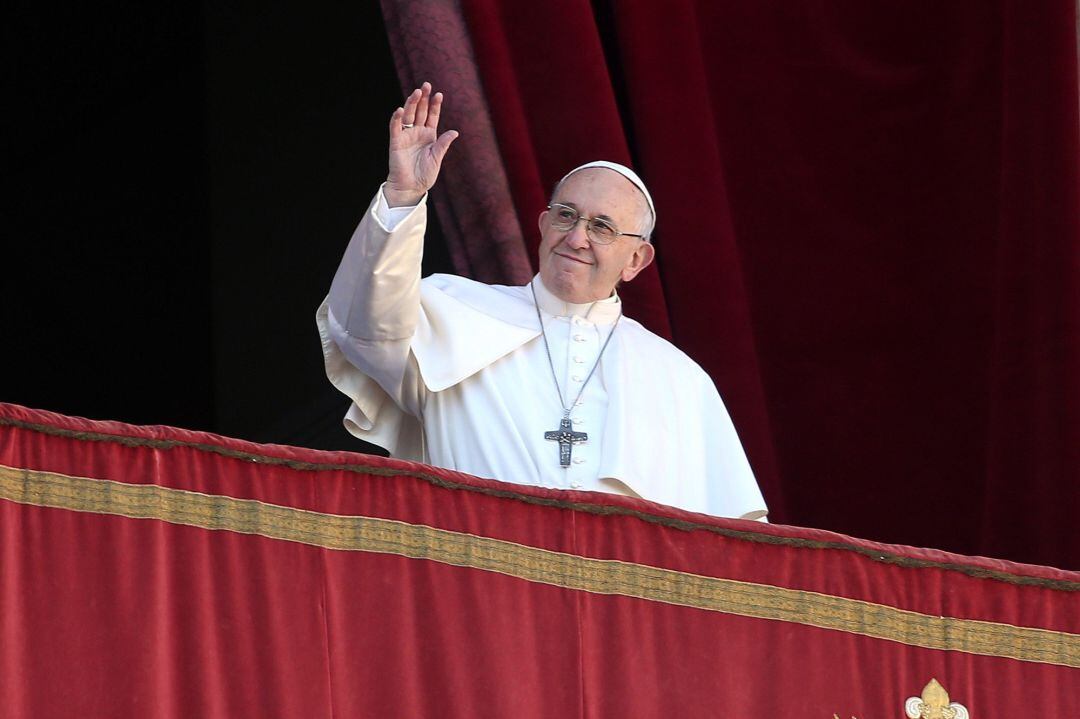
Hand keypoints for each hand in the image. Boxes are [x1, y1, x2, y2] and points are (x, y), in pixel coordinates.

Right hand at [384, 82, 458, 206]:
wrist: (411, 188)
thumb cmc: (425, 175)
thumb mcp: (437, 158)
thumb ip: (443, 144)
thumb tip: (455, 132)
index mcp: (429, 135)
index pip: (432, 116)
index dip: (435, 105)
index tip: (439, 94)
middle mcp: (417, 132)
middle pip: (420, 111)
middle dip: (423, 98)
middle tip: (426, 85)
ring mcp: (406, 136)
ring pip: (408, 115)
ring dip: (411, 103)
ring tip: (416, 92)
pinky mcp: (396, 142)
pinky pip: (395, 127)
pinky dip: (397, 118)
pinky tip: (400, 110)